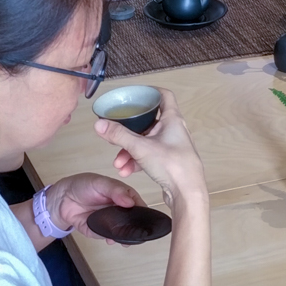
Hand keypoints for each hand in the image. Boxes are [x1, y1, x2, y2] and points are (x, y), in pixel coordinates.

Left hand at [48, 173, 144, 243]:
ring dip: (126, 236)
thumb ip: (116, 191)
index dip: (144, 212)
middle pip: (133, 221)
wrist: (62, 199)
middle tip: (139, 234)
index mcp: (123, 196)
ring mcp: (110, 221)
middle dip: (137, 228)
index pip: (138, 204)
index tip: (148, 219)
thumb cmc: (84, 185)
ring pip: (123, 231)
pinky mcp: (100, 231)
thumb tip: (131, 202)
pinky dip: (112, 239)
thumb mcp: (100, 183)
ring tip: (127, 240)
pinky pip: (108, 236)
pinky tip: (112, 240)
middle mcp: (120, 210)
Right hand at [94, 88, 207, 206]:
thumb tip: (99, 124)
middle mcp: (174, 130)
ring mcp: (172, 146)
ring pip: (146, 142)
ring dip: (130, 151)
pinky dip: (137, 161)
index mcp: (172, 119)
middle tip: (115, 136)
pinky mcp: (170, 162)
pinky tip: (126, 171)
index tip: (134, 94)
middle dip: (129, 131)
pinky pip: (149, 156)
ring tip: (118, 163)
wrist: (187, 193)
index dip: (150, 92)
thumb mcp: (140, 148)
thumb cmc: (171, 165)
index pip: (164, 96)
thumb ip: (119, 135)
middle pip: (148, 122)